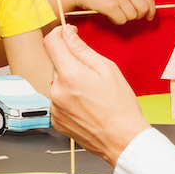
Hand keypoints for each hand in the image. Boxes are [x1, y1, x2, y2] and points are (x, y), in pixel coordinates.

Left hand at [45, 25, 149, 166]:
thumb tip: (67, 34)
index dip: (59, 33)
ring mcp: (54, 107)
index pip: (51, 42)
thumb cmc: (120, 106)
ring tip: (92, 94)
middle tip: (93, 73)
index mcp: (69, 75)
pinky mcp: (56, 120)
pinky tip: (87, 105)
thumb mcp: (107, 69)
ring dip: (70, 80)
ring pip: (58, 81)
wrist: (123, 140)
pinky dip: (69, 97)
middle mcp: (56, 91)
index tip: (69, 33)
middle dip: (71, 61)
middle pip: (56, 63)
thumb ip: (82, 49)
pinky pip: (58, 99)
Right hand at [65, 0, 155, 23]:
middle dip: (138, 16)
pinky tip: (110, 14)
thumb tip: (147, 8)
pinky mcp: (110, 6)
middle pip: (143, 9)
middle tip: (130, 16)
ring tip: (116, 12)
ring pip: (132, 16)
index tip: (149, 16)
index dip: (151, 10)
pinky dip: (116, 21)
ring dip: (125, 18)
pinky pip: (121, 21)